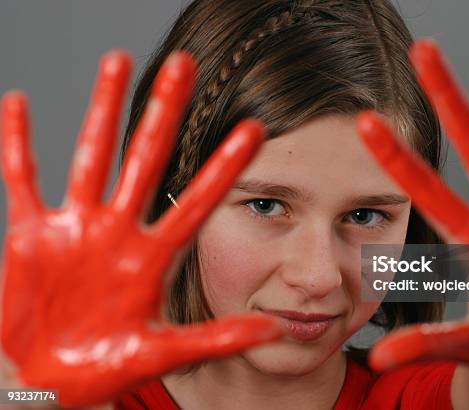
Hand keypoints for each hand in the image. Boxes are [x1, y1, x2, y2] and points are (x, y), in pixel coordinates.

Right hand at [0, 51, 282, 406]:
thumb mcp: (166, 352)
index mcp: (152, 256)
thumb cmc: (108, 366)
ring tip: (119, 60)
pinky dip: (17, 144)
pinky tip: (19, 103)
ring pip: (91, 155)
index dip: (225, 166)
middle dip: (165, 112)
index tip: (255, 128)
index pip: (196, 200)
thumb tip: (276, 331)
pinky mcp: (32, 234)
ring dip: (103, 110)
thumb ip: (219, 339)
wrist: (54, 378)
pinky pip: (23, 180)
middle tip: (184, 64)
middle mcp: (118, 231)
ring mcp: (76, 228)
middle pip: (146, 158)